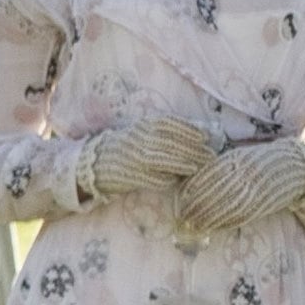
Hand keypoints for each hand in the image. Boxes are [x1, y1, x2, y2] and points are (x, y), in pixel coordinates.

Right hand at [81, 115, 218, 200]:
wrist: (94, 163)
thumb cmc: (125, 147)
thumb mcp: (141, 132)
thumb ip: (163, 132)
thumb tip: (196, 134)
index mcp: (141, 126)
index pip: (169, 125)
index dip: (189, 130)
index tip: (204, 136)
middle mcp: (138, 140)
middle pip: (171, 143)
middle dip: (193, 150)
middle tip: (209, 155)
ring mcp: (134, 158)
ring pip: (164, 160)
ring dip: (183, 164)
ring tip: (196, 167)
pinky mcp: (131, 175)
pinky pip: (154, 177)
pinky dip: (167, 178)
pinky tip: (175, 179)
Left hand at [172, 138, 304, 240]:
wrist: (293, 168)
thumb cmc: (258, 161)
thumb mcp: (238, 158)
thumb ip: (217, 168)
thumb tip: (190, 183)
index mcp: (237, 160)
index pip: (209, 177)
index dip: (193, 191)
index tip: (181, 201)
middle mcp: (245, 175)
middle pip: (216, 193)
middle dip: (197, 208)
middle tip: (182, 218)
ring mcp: (255, 190)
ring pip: (228, 207)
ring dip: (208, 219)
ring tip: (193, 227)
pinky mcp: (263, 204)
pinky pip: (242, 215)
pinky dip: (225, 223)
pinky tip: (213, 228)